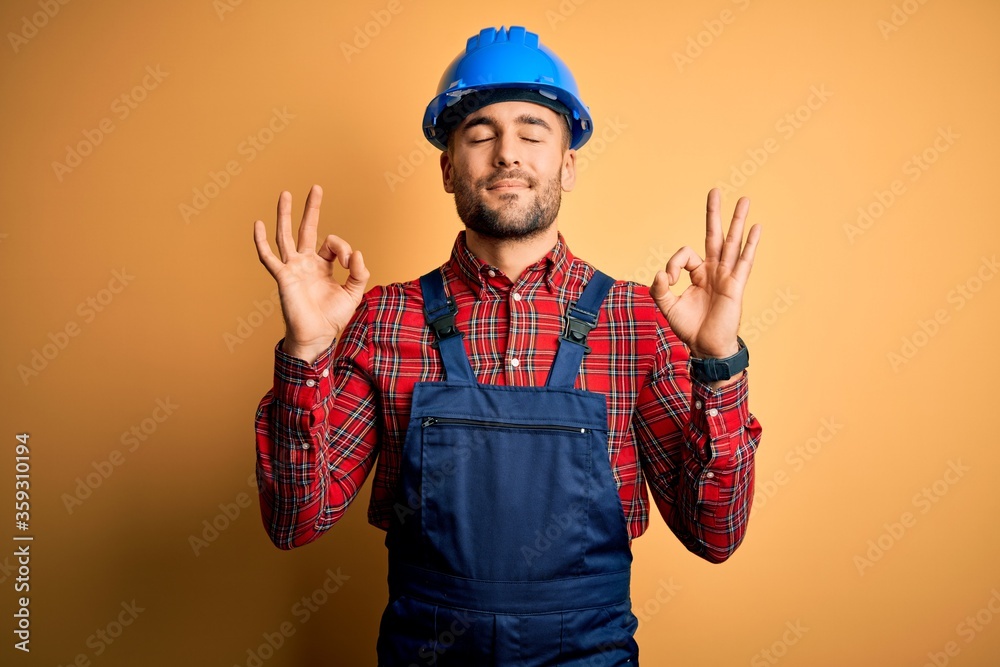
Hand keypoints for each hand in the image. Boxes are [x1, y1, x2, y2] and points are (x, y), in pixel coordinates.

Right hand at [253, 185, 369, 362]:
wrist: (317, 337)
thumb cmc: (332, 317)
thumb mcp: (353, 293)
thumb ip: (359, 273)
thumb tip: (357, 253)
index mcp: (323, 266)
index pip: (333, 244)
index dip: (344, 248)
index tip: (351, 262)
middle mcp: (306, 263)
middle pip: (307, 229)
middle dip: (312, 209)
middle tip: (316, 188)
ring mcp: (293, 268)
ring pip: (286, 236)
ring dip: (286, 215)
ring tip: (286, 194)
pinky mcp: (283, 277)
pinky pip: (268, 257)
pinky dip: (261, 241)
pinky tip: (257, 223)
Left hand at [649, 188, 760, 358]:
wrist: (706, 347)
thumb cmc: (689, 327)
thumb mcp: (666, 306)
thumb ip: (659, 289)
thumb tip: (659, 274)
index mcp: (698, 274)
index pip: (685, 255)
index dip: (672, 264)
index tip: (666, 281)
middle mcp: (714, 271)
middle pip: (714, 236)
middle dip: (714, 214)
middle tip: (714, 191)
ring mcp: (726, 276)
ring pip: (732, 243)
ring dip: (737, 220)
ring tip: (744, 199)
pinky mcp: (735, 286)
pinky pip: (744, 261)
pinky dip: (750, 244)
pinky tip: (756, 227)